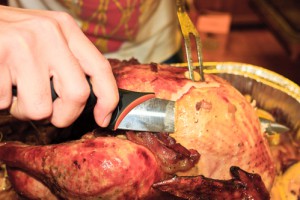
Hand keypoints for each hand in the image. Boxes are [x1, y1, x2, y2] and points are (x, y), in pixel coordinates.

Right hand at [0, 6, 118, 127]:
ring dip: (25, 111)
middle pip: (78, 94)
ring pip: (40, 108)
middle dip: (64, 116)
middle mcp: (48, 34)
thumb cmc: (10, 37)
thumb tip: (90, 99)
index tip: (103, 118)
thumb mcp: (46, 39)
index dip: (108, 99)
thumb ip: (67, 62)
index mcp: (65, 29)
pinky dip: (1, 103)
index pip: (100, 68)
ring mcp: (22, 45)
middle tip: (50, 114)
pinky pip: (5, 104)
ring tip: (14, 91)